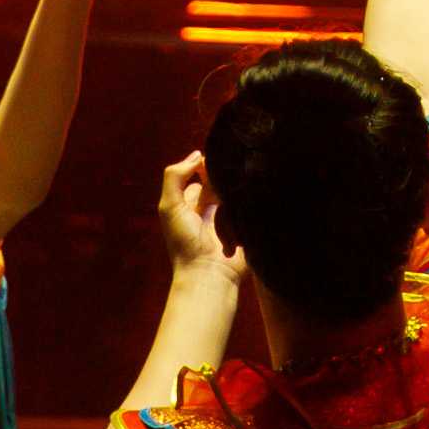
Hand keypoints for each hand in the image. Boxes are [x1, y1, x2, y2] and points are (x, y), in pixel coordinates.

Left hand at [154, 148, 243, 292]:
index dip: (207, 164)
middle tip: (235, 165)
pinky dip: (255, 196)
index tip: (216, 159)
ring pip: (239, 190)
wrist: (209, 274)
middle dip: (226, 172)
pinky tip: (259, 186)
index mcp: (193, 203)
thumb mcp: (169, 206)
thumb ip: (175, 177)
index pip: (202, 174)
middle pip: (222, 180)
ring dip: (242, 183)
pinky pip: (253, 205)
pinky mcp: (248, 225)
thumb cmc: (185, 242)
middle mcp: (212, 207)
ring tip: (248, 173)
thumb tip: (198, 154)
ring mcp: (232, 216)